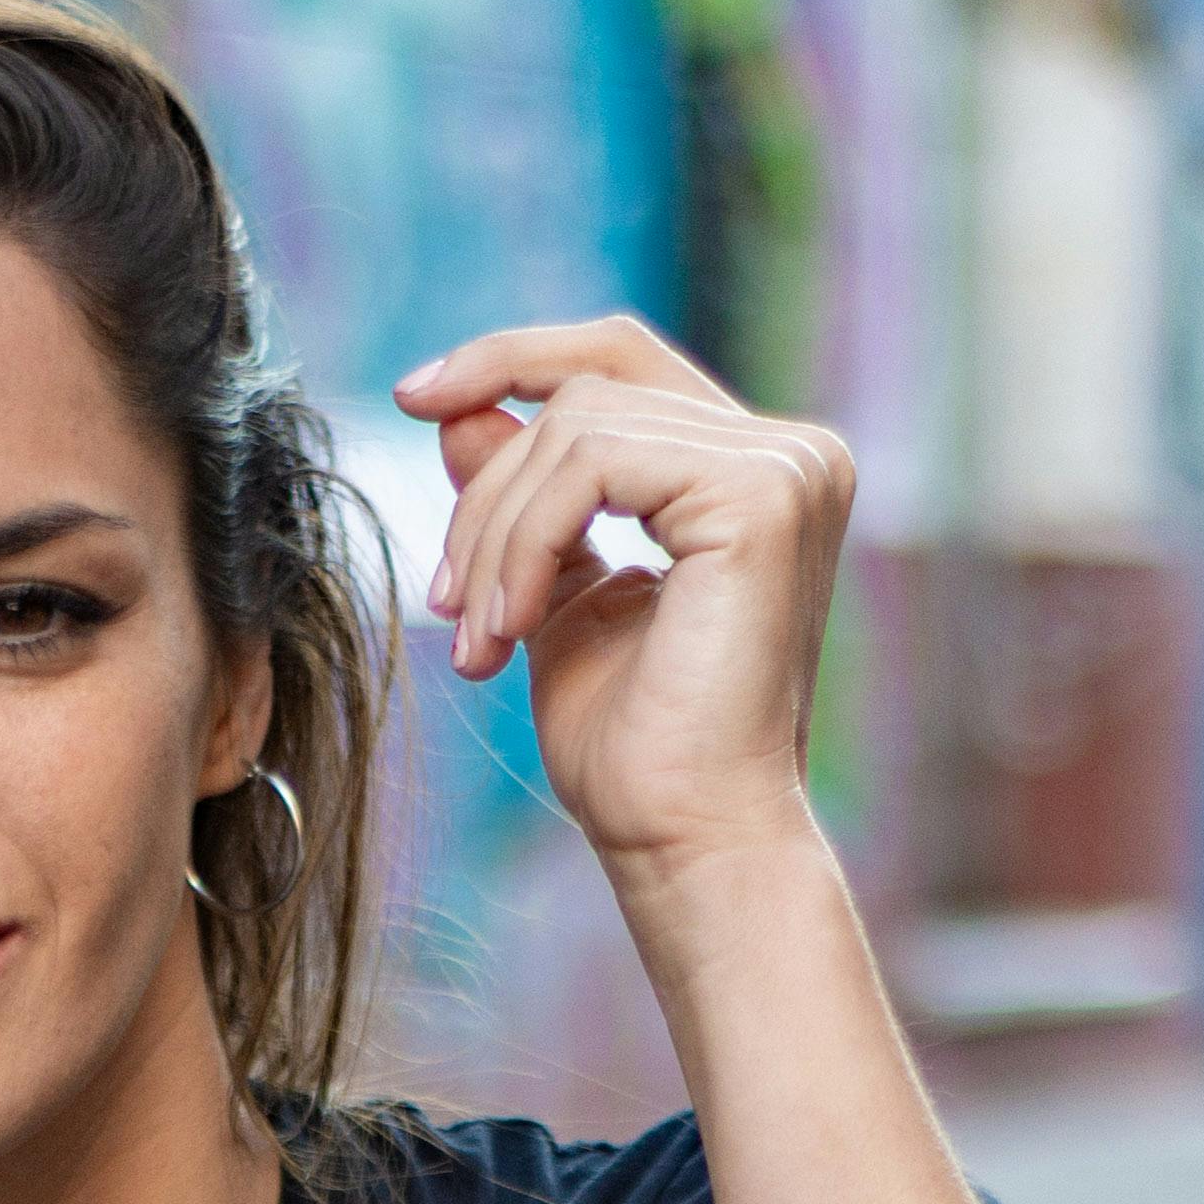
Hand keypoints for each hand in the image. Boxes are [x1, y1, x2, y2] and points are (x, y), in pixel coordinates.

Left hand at [393, 314, 851, 897]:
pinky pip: (592, 462)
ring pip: (578, 427)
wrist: (685, 842)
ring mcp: (787, 466)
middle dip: (490, 486)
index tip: (413, 398)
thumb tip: (458, 409)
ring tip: (477, 638)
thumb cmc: (636, 755)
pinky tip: (509, 628)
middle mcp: (790, 454)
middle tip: (444, 600)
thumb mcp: (555, 595)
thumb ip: (525, 497)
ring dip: (497, 533)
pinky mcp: (762, 494)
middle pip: (590, 387)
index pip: (621, 363)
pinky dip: (526, 540)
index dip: (514, 360)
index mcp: (755, 472)